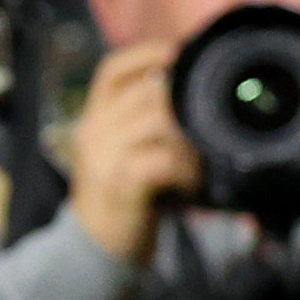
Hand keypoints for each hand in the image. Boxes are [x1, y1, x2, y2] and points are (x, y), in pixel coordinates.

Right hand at [67, 43, 199, 265]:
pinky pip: (162, 160)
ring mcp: (104, 156)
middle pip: (148, 93)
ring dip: (190, 141)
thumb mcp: (122, 153)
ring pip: (159, 122)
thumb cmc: (122, 198)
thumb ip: (144, 125)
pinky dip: (186, 170)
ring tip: (199, 162)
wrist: (93, 248)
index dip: (147, 54)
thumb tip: (188, 98)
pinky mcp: (121, 183)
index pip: (112, 70)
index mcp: (93, 118)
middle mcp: (93, 131)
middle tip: (206, 129)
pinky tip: (191, 184)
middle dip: (185, 106)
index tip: (180, 51)